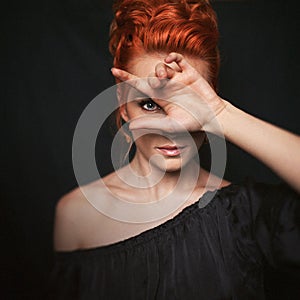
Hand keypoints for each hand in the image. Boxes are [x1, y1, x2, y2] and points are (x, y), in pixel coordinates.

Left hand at [111, 52, 226, 133]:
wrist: (211, 117)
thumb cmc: (191, 123)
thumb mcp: (169, 125)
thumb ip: (150, 123)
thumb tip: (130, 126)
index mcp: (159, 97)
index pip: (138, 85)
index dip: (126, 78)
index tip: (113, 70)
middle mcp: (166, 86)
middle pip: (150, 74)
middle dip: (150, 75)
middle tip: (158, 83)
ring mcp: (178, 79)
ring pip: (162, 66)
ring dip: (160, 68)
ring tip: (165, 77)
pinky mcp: (189, 72)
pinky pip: (178, 59)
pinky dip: (172, 56)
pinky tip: (170, 59)